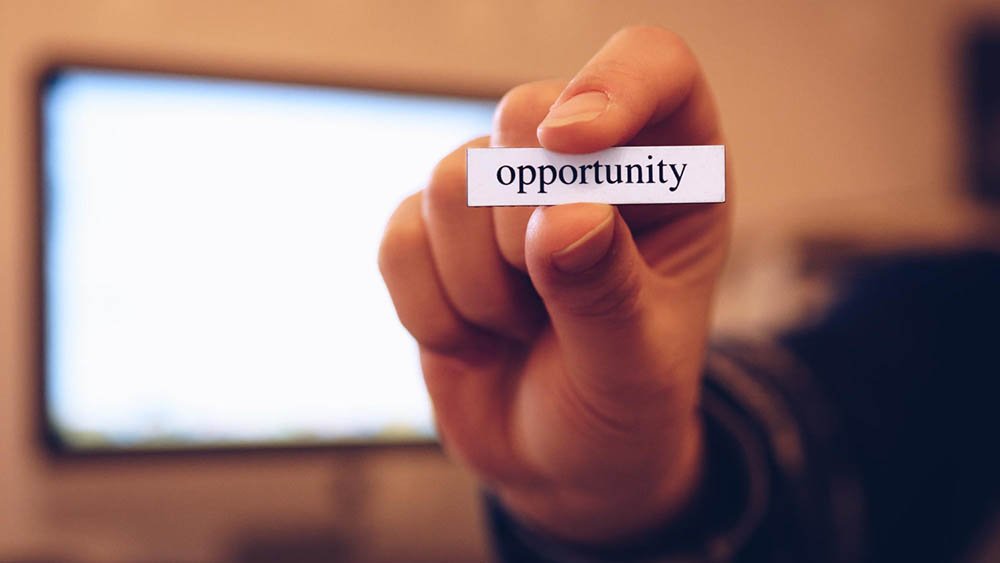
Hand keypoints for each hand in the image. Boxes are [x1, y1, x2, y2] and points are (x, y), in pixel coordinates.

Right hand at [379, 26, 728, 543]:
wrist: (558, 464)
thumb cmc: (621, 407)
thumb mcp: (637, 367)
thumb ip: (606, 292)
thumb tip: (561, 217)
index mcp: (670, 176)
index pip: (651, 67)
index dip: (610, 85)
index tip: (572, 143)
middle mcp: (583, 167)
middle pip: (523, 114)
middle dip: (522, 224)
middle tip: (546, 297)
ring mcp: (501, 195)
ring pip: (451, 181)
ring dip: (480, 284)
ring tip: (520, 329)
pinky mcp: (434, 235)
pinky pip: (400, 238)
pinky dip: (429, 307)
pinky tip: (472, 339)